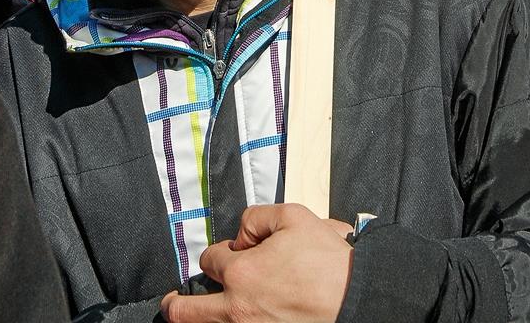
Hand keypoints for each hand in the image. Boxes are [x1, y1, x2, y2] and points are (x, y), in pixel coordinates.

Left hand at [161, 204, 353, 322]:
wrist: (357, 299)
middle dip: (175, 305)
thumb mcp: (295, 217)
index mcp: (242, 273)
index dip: (221, 253)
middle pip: (185, 312)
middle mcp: (237, 309)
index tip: (232, 255)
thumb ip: (258, 217)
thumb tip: (242, 233)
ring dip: (198, 318)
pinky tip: (233, 319)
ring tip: (190, 313)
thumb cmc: (331, 264)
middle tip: (172, 302)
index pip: (210, 260)